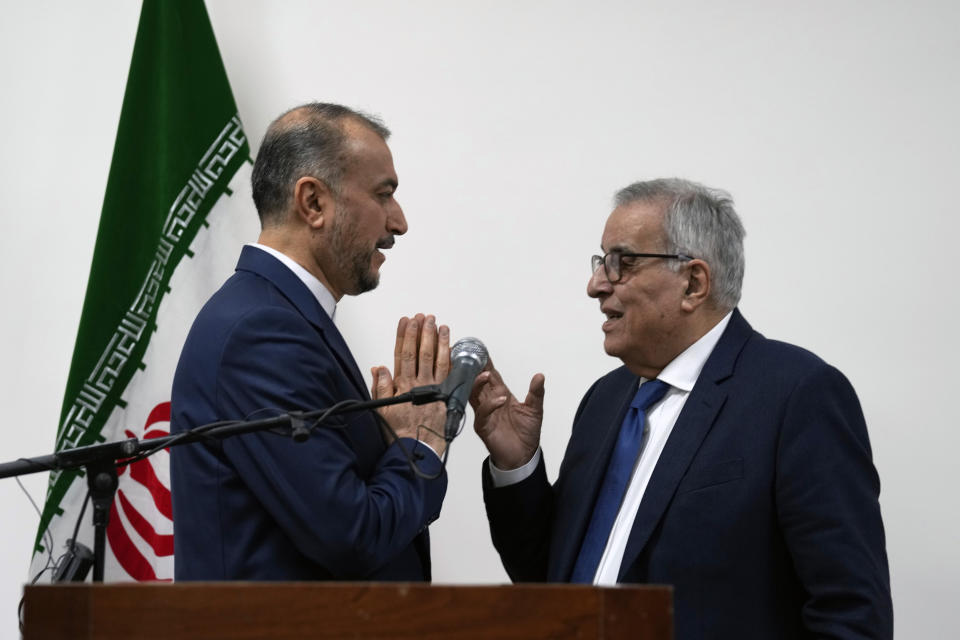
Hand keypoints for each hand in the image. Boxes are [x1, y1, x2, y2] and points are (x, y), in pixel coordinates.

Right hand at [372, 314, 449, 454]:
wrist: (417, 451)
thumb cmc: (399, 434)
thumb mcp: (382, 411)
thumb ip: (380, 388)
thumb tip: (379, 369)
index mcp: (401, 386)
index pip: (403, 354)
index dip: (404, 336)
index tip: (406, 321)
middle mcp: (418, 384)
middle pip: (420, 352)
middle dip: (422, 332)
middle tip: (424, 317)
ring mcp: (433, 389)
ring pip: (436, 359)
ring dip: (438, 340)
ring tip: (439, 325)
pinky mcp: (445, 396)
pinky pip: (449, 373)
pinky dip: (450, 358)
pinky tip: (451, 346)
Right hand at [470, 356, 544, 469]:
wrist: (523, 457)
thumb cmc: (526, 434)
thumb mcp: (535, 410)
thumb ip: (536, 393)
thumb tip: (540, 375)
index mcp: (500, 395)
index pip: (491, 376)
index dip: (485, 364)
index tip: (481, 350)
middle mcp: (490, 402)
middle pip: (479, 382)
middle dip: (475, 369)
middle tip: (473, 355)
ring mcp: (485, 414)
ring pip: (475, 395)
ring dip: (478, 384)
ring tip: (485, 375)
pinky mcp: (483, 427)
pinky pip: (483, 413)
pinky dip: (490, 405)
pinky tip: (500, 399)